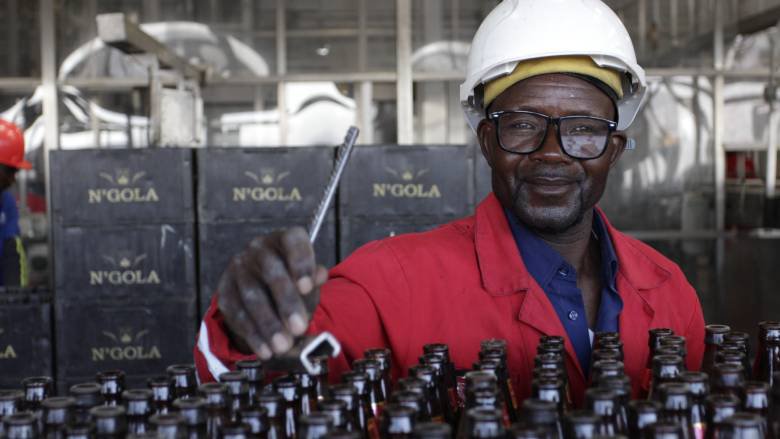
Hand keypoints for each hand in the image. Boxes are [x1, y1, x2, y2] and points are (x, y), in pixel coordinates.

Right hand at [216, 227, 328, 358]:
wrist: (265, 292)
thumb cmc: (294, 283)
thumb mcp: (308, 282)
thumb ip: (314, 281)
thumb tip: (320, 275)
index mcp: (284, 239)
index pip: (293, 241)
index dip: (300, 262)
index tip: (307, 287)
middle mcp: (259, 248)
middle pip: (271, 272)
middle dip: (286, 302)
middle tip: (299, 328)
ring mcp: (239, 268)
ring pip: (252, 295)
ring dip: (269, 324)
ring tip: (283, 346)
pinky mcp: (224, 291)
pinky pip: (237, 313)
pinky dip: (253, 334)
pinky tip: (266, 349)